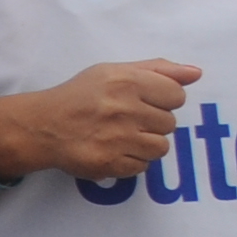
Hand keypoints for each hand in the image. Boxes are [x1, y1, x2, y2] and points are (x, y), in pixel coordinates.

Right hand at [0, 61, 202, 185]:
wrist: (41, 126)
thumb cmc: (79, 96)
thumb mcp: (113, 72)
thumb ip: (157, 70)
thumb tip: (195, 73)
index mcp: (126, 81)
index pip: (176, 95)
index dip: (161, 99)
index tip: (141, 100)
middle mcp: (124, 108)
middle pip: (169, 123)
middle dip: (150, 122)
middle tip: (124, 119)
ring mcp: (117, 138)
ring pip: (160, 147)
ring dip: (144, 143)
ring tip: (121, 136)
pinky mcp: (110, 163)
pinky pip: (142, 166)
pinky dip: (130, 160)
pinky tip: (112, 149)